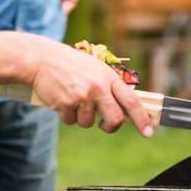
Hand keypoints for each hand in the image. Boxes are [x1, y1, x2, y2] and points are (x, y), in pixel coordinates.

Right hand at [30, 41, 152, 136]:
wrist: (41, 59)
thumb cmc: (68, 64)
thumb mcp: (93, 69)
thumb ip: (107, 86)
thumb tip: (121, 110)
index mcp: (108, 77)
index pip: (131, 101)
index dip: (142, 119)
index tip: (149, 132)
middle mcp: (98, 87)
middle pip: (115, 119)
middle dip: (110, 126)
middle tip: (104, 125)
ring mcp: (82, 96)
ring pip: (88, 123)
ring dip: (81, 117)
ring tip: (72, 98)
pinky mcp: (66, 104)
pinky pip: (71, 121)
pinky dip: (66, 115)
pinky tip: (61, 99)